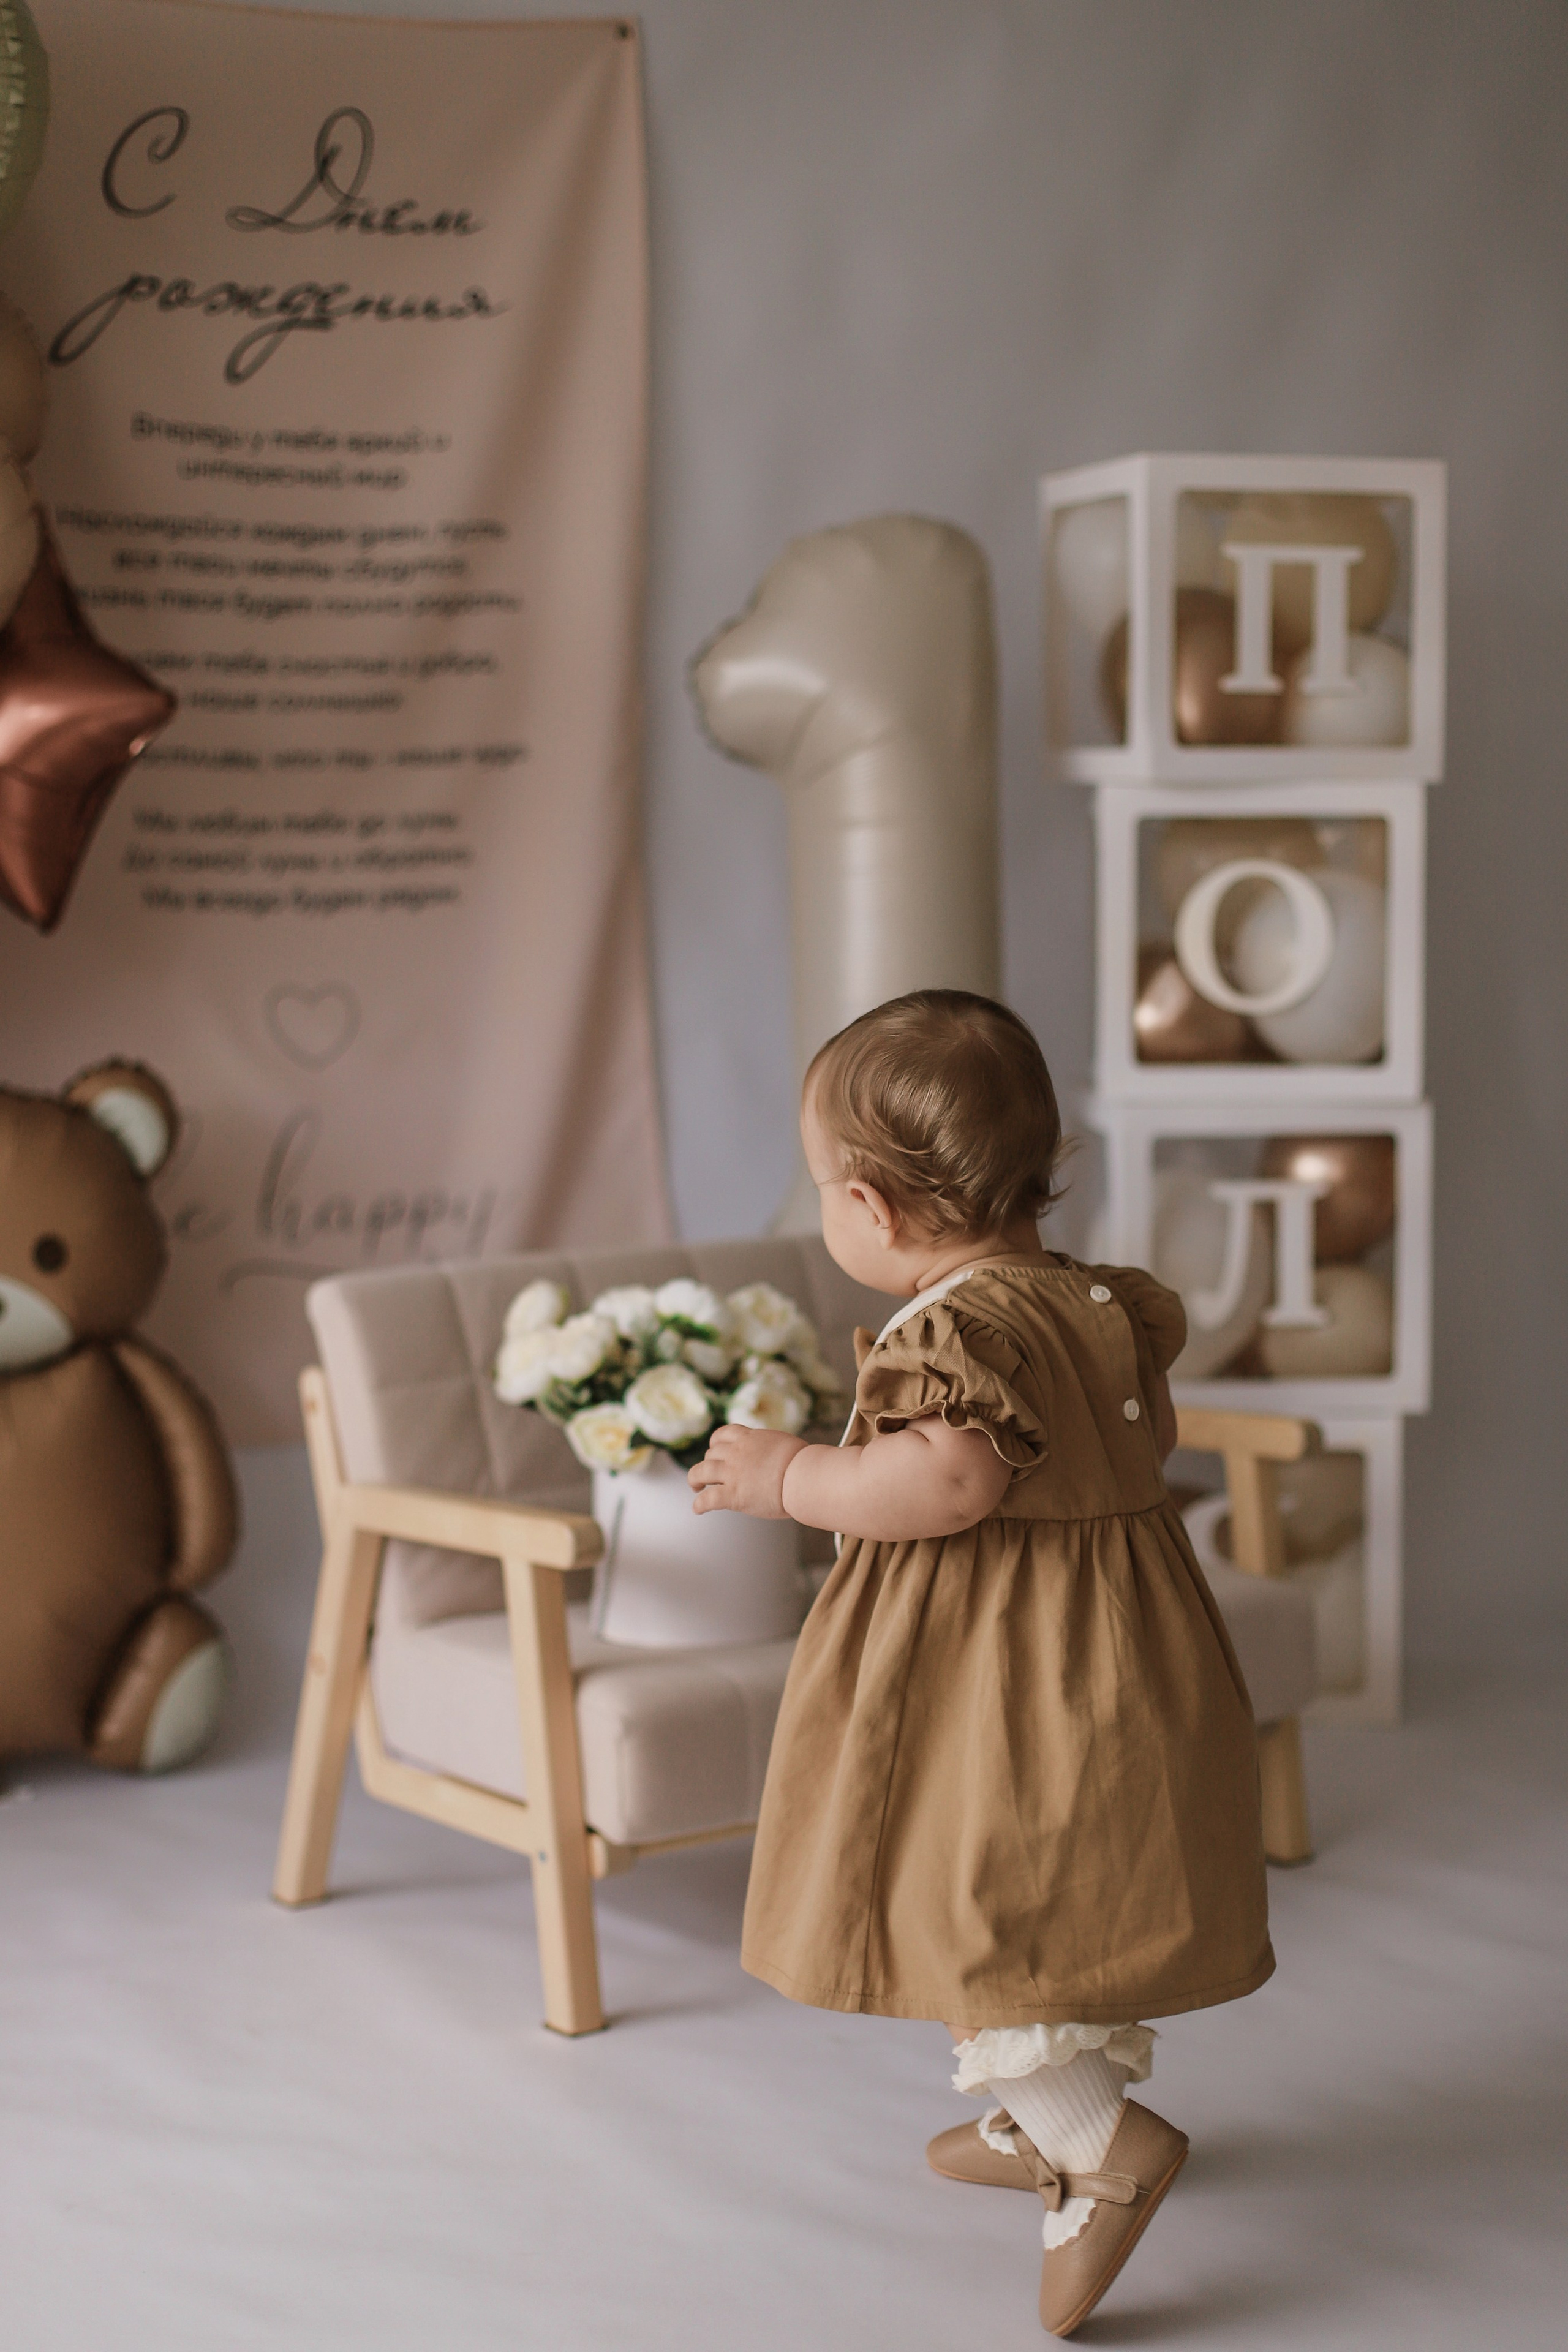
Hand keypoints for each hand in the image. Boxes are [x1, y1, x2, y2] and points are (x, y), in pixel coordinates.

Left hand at [687, 1425, 808, 1518]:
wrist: (803, 1476)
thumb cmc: (803, 1463)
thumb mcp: (784, 1444)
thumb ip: (771, 1448)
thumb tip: (778, 1456)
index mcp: (750, 1439)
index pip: (723, 1434)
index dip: (715, 1443)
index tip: (715, 1450)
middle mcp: (736, 1453)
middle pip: (711, 1454)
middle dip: (708, 1463)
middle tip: (708, 1474)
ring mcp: (732, 1473)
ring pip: (700, 1472)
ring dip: (694, 1479)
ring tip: (696, 1487)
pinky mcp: (732, 1494)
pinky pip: (707, 1499)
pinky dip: (699, 1504)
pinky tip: (698, 1509)